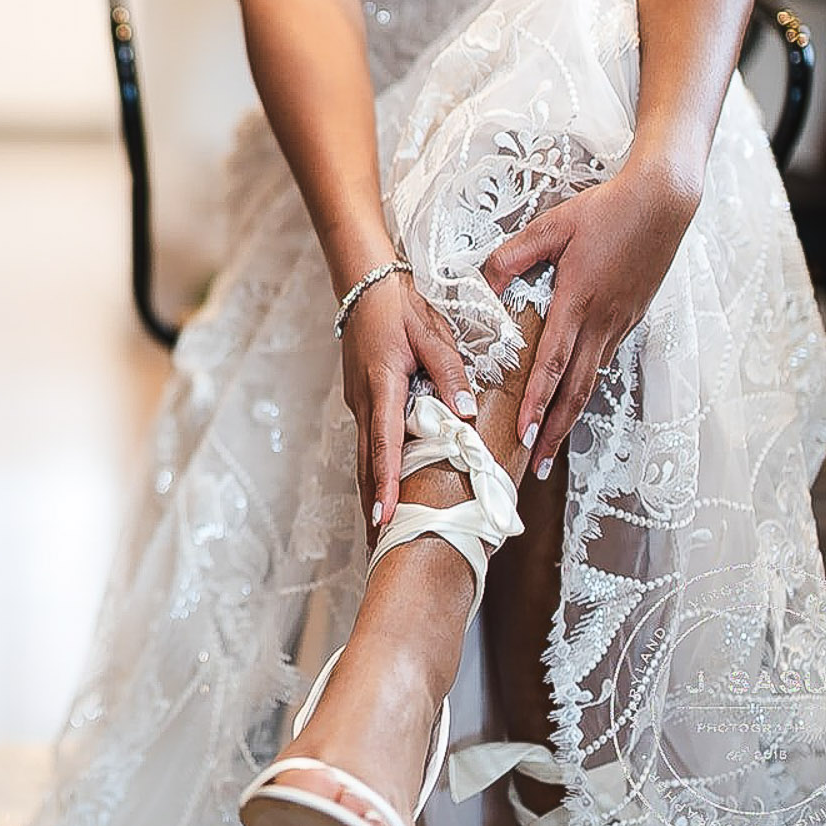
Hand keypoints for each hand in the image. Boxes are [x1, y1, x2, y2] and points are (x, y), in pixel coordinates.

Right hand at [338, 272, 479, 538]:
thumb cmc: (399, 305)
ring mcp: (359, 401)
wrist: (364, 282)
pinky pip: (368, 440)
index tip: (385, 516)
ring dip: (370, 489)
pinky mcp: (362, 399)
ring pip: (364, 454)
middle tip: (378, 542)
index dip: (385, 482)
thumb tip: (466, 413)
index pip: (384, 443)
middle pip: (366, 462)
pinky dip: (373, 468)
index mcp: (383, 386)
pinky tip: (382, 486)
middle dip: (372, 502)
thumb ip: (449, 372)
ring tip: (379, 526)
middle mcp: (364, 401)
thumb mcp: (431, 332)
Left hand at [481, 161, 702, 480]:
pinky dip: (584, 387)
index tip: (522, 434)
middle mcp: (602, 322)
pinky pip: (603, 360)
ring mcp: (621, 323)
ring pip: (591, 381)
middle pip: (576, 390)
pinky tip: (571, 400)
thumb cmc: (604, 209)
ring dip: (569, 417)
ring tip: (550, 446)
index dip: (537, 402)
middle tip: (535, 466)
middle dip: (554, 431)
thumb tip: (478, 285)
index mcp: (578, 303)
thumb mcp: (550, 227)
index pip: (553, 364)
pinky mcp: (631, 318)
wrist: (663, 201)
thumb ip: (511, 258)